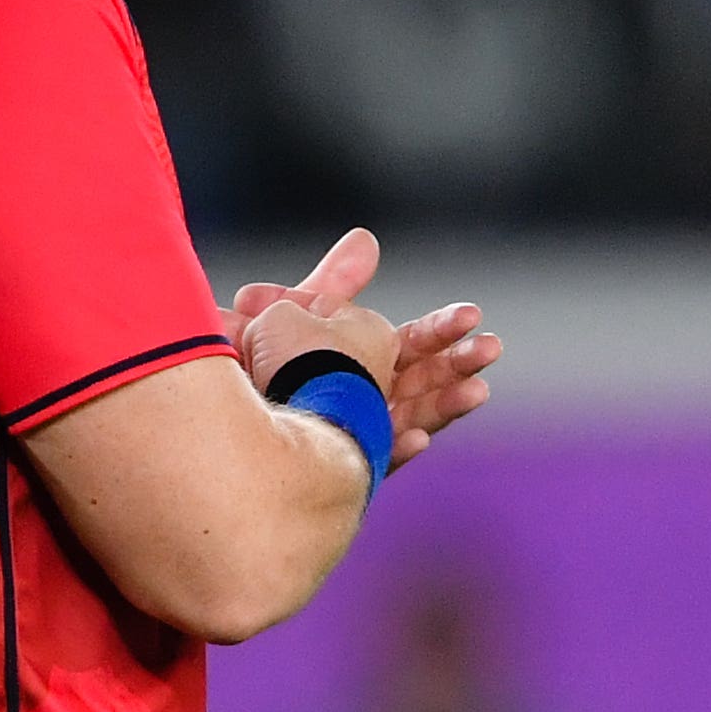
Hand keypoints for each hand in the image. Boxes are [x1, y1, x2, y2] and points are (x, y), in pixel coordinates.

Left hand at [232, 228, 500, 469]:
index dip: (444, 329)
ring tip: (478, 390)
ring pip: (412, 422)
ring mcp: (358, 439)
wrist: (218, 421)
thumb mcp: (297, 320)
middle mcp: (371, 404)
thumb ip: (333, 286)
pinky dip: (397, 449)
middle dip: (461, 364)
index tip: (472, 314)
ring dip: (447, 405)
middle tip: (491, 347)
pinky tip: (417, 438)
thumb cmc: (260, 367)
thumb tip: (367, 238)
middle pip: (426, 384)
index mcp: (369, 366)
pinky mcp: (340, 473)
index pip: (416, 345)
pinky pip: (371, 463)